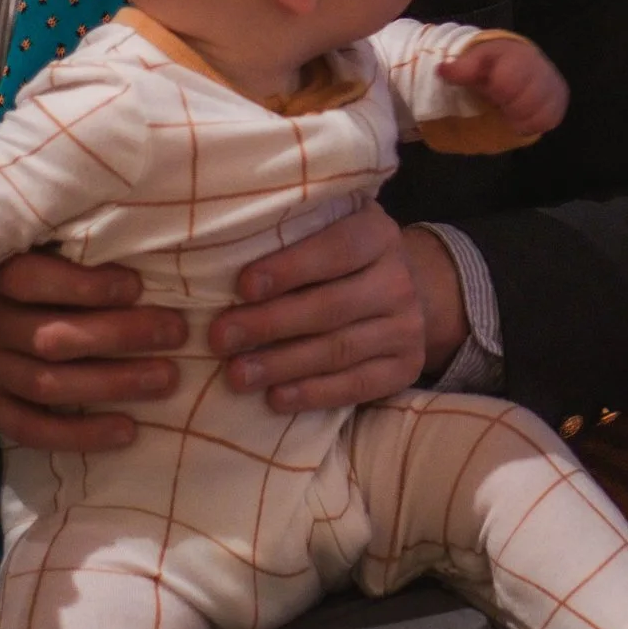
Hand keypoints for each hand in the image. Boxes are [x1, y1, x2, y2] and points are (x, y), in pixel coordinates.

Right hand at [0, 250, 185, 451]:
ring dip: (113, 384)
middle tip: (176, 332)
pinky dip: (81, 436)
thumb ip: (60, 254)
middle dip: (122, 335)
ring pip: (49, 386)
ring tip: (166, 379)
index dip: (87, 285)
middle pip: (54, 338)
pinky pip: (32, 430)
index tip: (138, 285)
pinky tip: (128, 431)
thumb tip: (135, 248)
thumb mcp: (14, 254)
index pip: (35, 281)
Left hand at [207, 199, 455, 411]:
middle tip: (220, 338)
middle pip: (332, 306)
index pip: (337, 249)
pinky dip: (314, 393)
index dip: (290, 268)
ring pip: (340, 349)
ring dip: (283, 364)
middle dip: (270, 323)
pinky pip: (358, 386)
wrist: (394, 292)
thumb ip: (289, 234)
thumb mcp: (323, 231)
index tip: (242, 286)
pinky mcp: (408, 367)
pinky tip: (276, 397)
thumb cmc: (335, 260)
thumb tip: (219, 256)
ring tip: (236, 374)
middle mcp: (399, 280)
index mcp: (377, 234)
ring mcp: (408, 326)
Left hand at [437, 36, 567, 139]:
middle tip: (500, 101)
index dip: (496, 91)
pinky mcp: (558, 102)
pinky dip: (530, 123)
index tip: (491, 89)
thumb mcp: (475, 62)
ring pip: (537, 115)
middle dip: (508, 106)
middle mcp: (541, 68)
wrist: (518, 66)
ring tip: (510, 109)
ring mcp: (552, 86)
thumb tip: (442, 70)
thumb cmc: (493, 65)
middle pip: (524, 103)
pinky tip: (521, 116)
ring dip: (519, 117)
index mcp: (518, 55)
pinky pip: (547, 122)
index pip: (507, 84)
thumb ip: (461, 67)